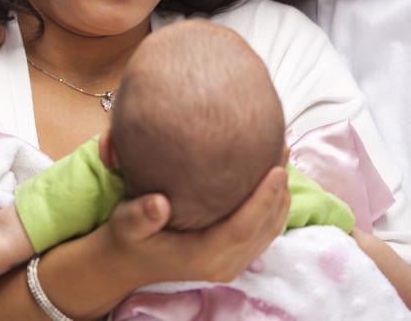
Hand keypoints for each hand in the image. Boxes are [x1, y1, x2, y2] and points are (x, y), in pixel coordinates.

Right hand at [106, 165, 289, 287]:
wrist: (126, 263)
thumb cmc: (128, 237)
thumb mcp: (126, 224)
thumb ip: (141, 215)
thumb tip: (159, 204)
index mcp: (203, 255)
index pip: (244, 226)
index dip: (264, 198)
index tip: (277, 168)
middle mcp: (223, 263)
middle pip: (265, 226)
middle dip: (280, 189)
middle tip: (284, 148)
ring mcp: (230, 262)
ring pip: (269, 229)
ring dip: (281, 195)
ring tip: (283, 155)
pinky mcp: (232, 255)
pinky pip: (262, 231)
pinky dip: (273, 204)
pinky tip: (272, 176)